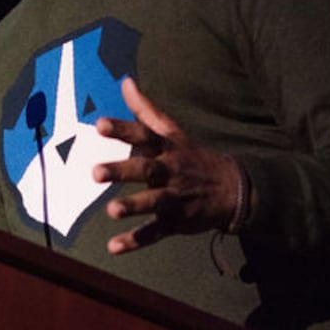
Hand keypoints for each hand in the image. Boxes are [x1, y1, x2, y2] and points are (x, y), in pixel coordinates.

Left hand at [92, 78, 243, 253]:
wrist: (234, 189)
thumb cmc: (192, 157)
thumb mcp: (172, 131)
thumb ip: (145, 109)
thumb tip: (125, 81)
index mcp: (167, 148)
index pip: (143, 135)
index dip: (122, 130)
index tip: (99, 124)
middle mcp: (170, 172)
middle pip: (146, 170)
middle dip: (122, 170)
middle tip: (95, 173)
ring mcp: (174, 199)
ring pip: (153, 203)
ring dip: (133, 207)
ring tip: (112, 210)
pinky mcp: (175, 223)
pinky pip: (154, 233)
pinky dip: (135, 241)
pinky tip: (113, 248)